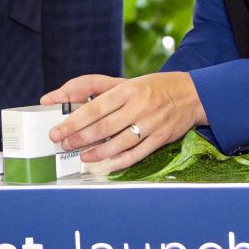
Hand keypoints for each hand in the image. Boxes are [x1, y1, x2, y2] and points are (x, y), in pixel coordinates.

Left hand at [42, 71, 207, 172]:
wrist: (191, 94)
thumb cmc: (152, 88)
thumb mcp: (126, 83)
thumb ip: (95, 89)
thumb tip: (62, 97)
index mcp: (127, 89)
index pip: (95, 107)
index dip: (74, 121)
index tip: (57, 130)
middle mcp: (139, 106)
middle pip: (104, 126)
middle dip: (80, 138)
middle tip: (64, 144)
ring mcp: (151, 123)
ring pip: (119, 142)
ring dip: (98, 152)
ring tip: (82, 156)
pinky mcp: (161, 138)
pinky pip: (137, 154)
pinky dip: (119, 161)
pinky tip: (105, 165)